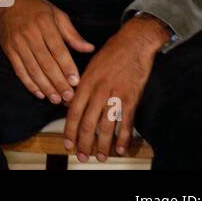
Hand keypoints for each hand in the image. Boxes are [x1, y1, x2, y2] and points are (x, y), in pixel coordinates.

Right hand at [0, 0, 93, 105]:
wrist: (7, 1)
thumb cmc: (36, 9)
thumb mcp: (57, 14)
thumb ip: (72, 34)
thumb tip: (89, 48)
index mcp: (45, 24)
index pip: (58, 49)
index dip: (67, 67)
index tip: (76, 82)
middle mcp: (30, 34)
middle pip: (45, 62)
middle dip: (58, 82)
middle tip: (68, 97)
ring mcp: (17, 43)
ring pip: (32, 69)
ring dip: (45, 86)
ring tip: (56, 99)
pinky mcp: (9, 50)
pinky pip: (19, 70)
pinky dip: (29, 83)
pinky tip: (39, 93)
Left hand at [64, 16, 167, 160]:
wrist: (134, 43)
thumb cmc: (111, 53)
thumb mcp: (90, 67)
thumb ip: (82, 87)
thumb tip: (71, 104)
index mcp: (85, 82)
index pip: (73, 111)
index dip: (69, 130)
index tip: (68, 144)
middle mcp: (98, 90)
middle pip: (87, 122)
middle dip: (84, 142)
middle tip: (82, 157)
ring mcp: (115, 94)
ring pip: (106, 125)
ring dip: (102, 144)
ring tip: (101, 158)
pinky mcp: (132, 97)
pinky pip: (126, 122)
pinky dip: (123, 137)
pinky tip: (120, 149)